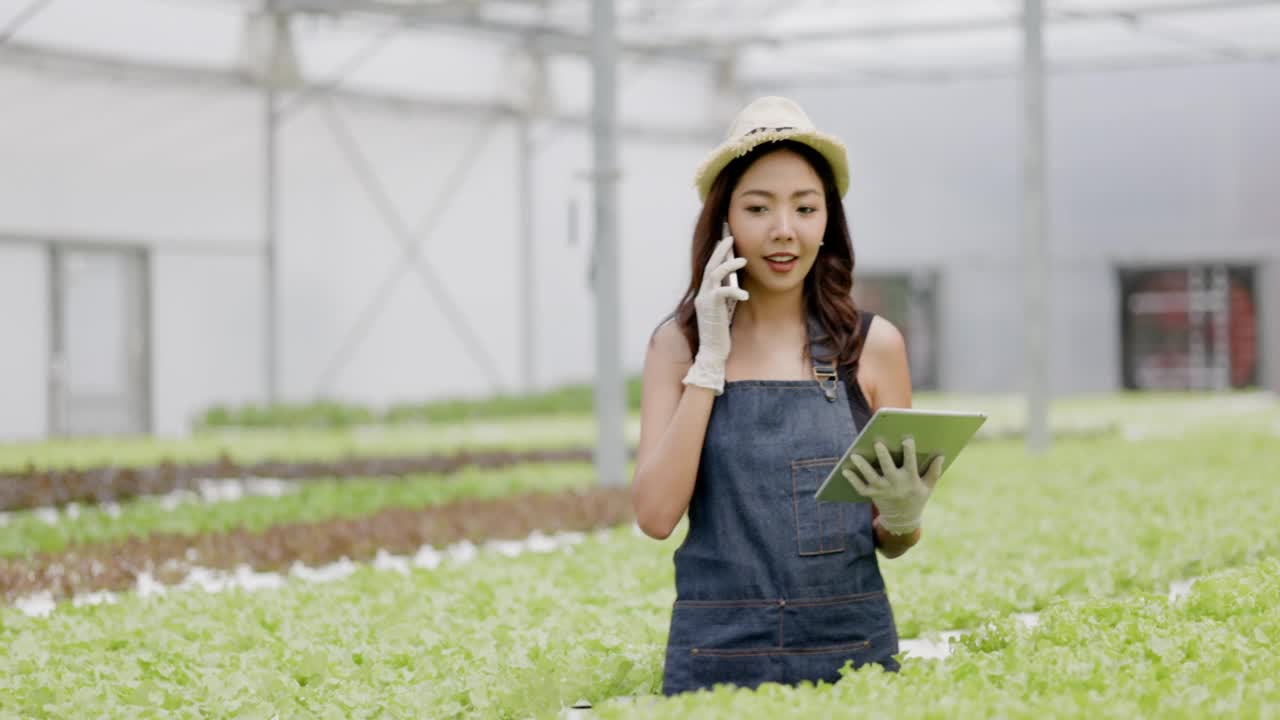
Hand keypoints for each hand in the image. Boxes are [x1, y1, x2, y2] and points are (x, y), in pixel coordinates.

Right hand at [682, 236, 748, 394]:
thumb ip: (725, 295)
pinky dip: (733, 290)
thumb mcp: (724, 309)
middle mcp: (702, 293)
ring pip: (714, 274)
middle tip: (730, 235)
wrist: (712, 352)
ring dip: (728, 265)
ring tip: (743, 260)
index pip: (712, 266)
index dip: (719, 251)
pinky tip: (744, 294)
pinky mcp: (710, 309)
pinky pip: (721, 293)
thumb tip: (734, 282)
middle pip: (710, 264)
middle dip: (720, 249)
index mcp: (706, 292)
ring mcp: (704, 300)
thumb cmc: (720, 333)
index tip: (727, 237)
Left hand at [841, 437, 942, 535]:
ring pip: (871, 478)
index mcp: (911, 480)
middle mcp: (896, 485)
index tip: (907, 439)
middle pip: (888, 469)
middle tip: (877, 443)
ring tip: (855, 455)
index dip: (909, 452)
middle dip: (883, 457)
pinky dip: (853, 480)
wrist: (903, 520)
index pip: (911, 464)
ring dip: (863, 467)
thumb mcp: (928, 487)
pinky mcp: (873, 495)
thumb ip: (934, 472)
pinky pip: (860, 488)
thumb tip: (940, 456)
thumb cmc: (917, 498)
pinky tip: (845, 470)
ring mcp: (883, 490)